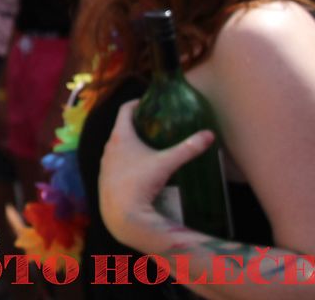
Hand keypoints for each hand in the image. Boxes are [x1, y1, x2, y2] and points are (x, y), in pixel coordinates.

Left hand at [97, 100, 216, 249]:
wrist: (121, 213)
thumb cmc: (140, 181)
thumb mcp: (167, 162)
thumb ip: (187, 148)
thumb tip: (209, 134)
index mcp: (120, 136)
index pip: (124, 110)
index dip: (136, 103)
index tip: (148, 102)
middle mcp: (108, 147)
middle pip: (121, 129)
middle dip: (136, 125)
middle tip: (154, 125)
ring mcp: (105, 164)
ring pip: (118, 148)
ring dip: (131, 145)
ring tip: (149, 146)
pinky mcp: (106, 179)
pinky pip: (116, 163)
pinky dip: (127, 161)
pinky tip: (140, 169)